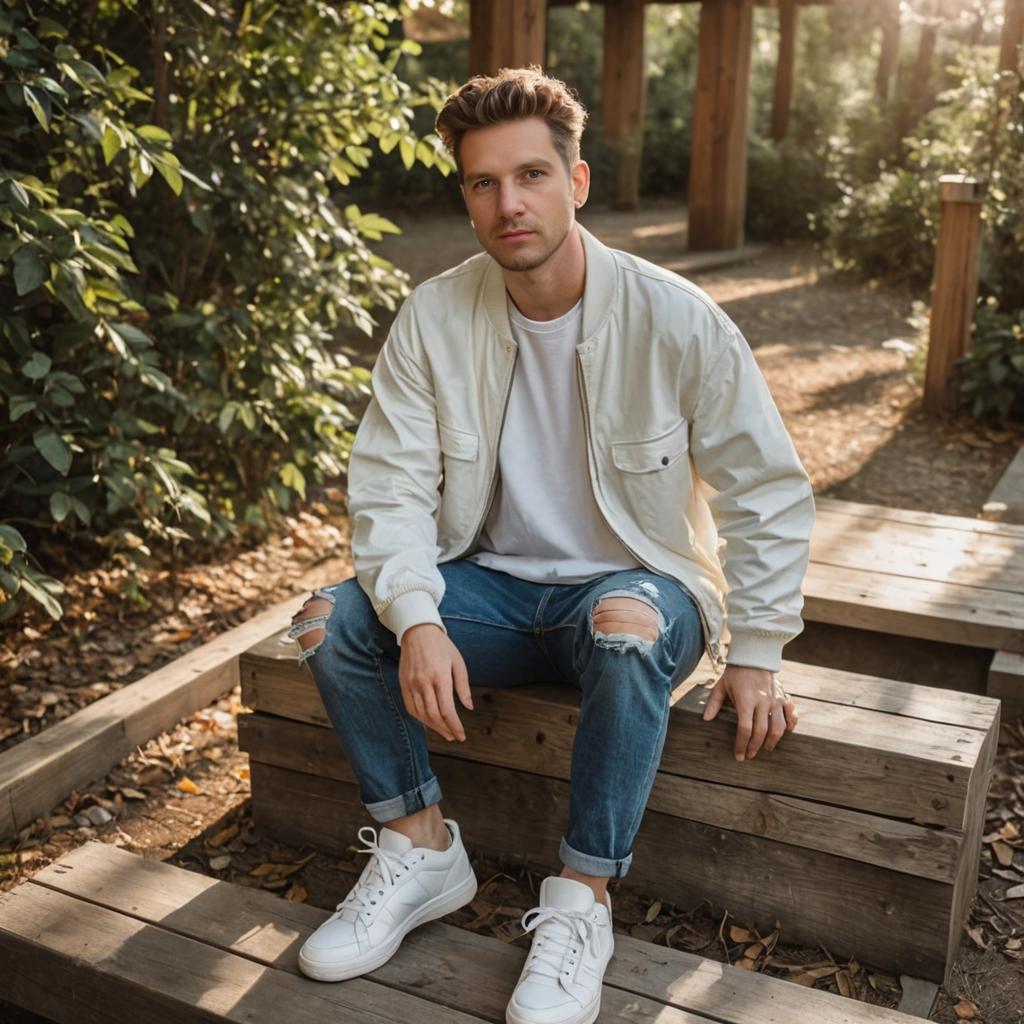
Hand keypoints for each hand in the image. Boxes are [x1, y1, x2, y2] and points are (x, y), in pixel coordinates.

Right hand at [398, 624, 473, 742]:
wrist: (417, 631)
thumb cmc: (442, 646)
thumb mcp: (458, 662)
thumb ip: (463, 686)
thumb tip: (469, 707)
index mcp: (440, 676)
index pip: (447, 710)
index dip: (455, 726)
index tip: (461, 735)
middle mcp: (424, 682)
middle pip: (434, 715)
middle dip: (445, 729)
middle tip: (454, 736)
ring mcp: (411, 684)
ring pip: (421, 714)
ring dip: (433, 727)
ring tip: (445, 732)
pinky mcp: (404, 684)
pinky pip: (410, 708)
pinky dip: (420, 718)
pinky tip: (430, 722)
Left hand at [701, 664, 797, 760]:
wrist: (754, 656)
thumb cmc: (735, 673)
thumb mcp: (721, 686)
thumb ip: (714, 703)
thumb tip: (705, 719)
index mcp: (745, 699)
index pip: (745, 728)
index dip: (742, 744)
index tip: (738, 755)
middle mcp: (762, 701)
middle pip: (761, 732)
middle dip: (754, 747)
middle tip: (749, 755)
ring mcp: (775, 700)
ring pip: (778, 728)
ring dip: (773, 742)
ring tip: (766, 748)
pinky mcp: (783, 698)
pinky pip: (791, 716)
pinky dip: (790, 726)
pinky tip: (784, 733)